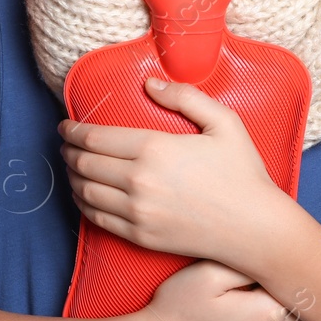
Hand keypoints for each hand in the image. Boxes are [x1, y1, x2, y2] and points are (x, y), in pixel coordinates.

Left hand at [59, 77, 285, 265]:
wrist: (254, 228)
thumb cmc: (243, 173)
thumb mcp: (224, 123)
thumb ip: (185, 97)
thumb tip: (150, 83)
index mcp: (155, 148)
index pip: (96, 137)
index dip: (74, 130)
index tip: (66, 125)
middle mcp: (139, 181)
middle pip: (84, 163)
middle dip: (68, 150)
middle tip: (65, 143)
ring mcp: (137, 212)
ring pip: (85, 191)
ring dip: (71, 176)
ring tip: (71, 166)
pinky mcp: (139, 236)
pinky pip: (97, 218)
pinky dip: (83, 203)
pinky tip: (84, 194)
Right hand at [124, 260, 320, 320]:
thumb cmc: (179, 306)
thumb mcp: (209, 272)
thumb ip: (248, 261)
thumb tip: (280, 256)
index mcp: (269, 313)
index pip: (306, 284)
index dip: (306, 265)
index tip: (301, 247)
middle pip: (315, 311)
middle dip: (315, 287)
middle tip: (308, 262)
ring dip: (314, 312)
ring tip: (303, 287)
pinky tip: (297, 315)